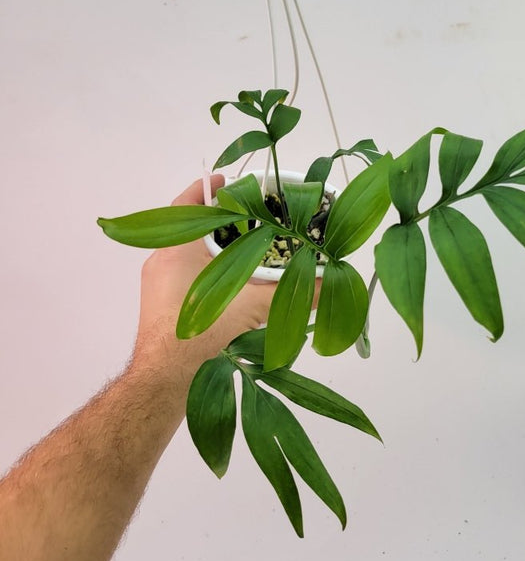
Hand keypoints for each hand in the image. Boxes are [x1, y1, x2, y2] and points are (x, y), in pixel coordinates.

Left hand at [132, 175, 281, 397]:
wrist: (163, 382)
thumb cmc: (199, 333)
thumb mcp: (251, 307)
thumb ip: (290, 292)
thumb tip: (329, 283)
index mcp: (176, 248)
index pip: (187, 203)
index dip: (208, 188)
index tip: (229, 179)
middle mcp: (162, 262)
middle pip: (192, 229)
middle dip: (222, 223)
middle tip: (252, 219)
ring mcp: (158, 287)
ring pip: (190, 256)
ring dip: (217, 251)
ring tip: (250, 251)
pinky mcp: (161, 310)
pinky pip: (187, 279)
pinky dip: (210, 275)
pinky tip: (235, 288)